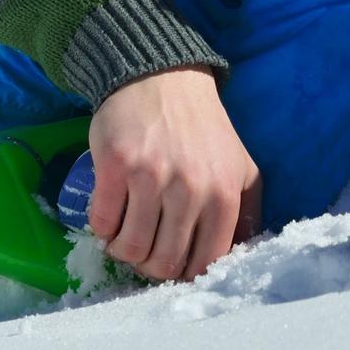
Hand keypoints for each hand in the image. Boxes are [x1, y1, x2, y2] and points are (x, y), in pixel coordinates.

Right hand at [87, 67, 259, 282]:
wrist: (161, 77)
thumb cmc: (202, 128)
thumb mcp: (241, 166)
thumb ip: (247, 213)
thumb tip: (240, 257)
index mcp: (224, 196)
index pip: (203, 265)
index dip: (184, 272)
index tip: (173, 260)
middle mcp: (190, 191)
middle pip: (163, 264)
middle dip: (150, 265)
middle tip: (145, 247)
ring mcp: (150, 178)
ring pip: (130, 249)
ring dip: (123, 249)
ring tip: (125, 232)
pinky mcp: (115, 167)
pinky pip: (102, 223)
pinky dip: (103, 227)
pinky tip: (111, 212)